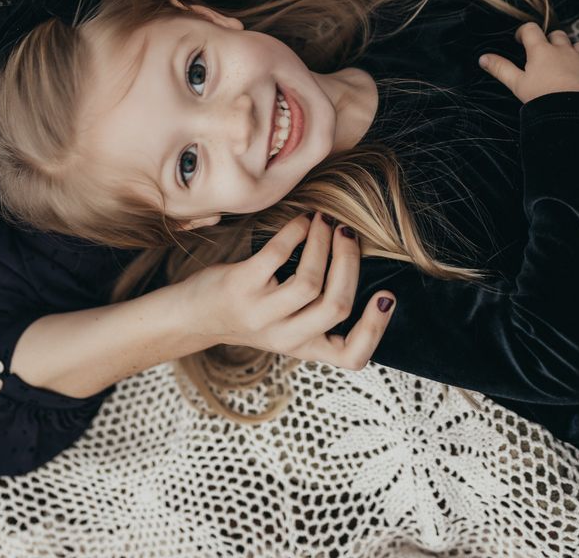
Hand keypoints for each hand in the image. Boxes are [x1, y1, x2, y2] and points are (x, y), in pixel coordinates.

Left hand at [183, 213, 395, 370]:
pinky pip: (276, 256)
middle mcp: (284, 337)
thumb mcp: (287, 324)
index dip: (375, 329)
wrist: (192, 316)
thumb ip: (318, 309)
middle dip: (349, 263)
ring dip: (323, 244)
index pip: (351, 357)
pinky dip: (295, 232)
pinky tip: (301, 220)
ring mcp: (260, 314)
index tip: (387, 296)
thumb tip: (357, 261)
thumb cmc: (250, 310)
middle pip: (335, 307)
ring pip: (308, 283)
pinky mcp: (240, 288)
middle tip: (349, 233)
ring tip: (325, 221)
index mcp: (304, 346)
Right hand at [479, 22, 578, 102]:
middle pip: (557, 35)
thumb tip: (482, 58)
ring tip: (566, 63)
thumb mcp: (517, 85)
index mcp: (542, 51)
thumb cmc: (543, 99)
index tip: (520, 39)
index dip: (524, 32)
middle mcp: (564, 50)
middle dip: (550, 40)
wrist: (575, 116)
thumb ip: (500, 68)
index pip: (531, 29)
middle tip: (544, 53)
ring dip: (572, 50)